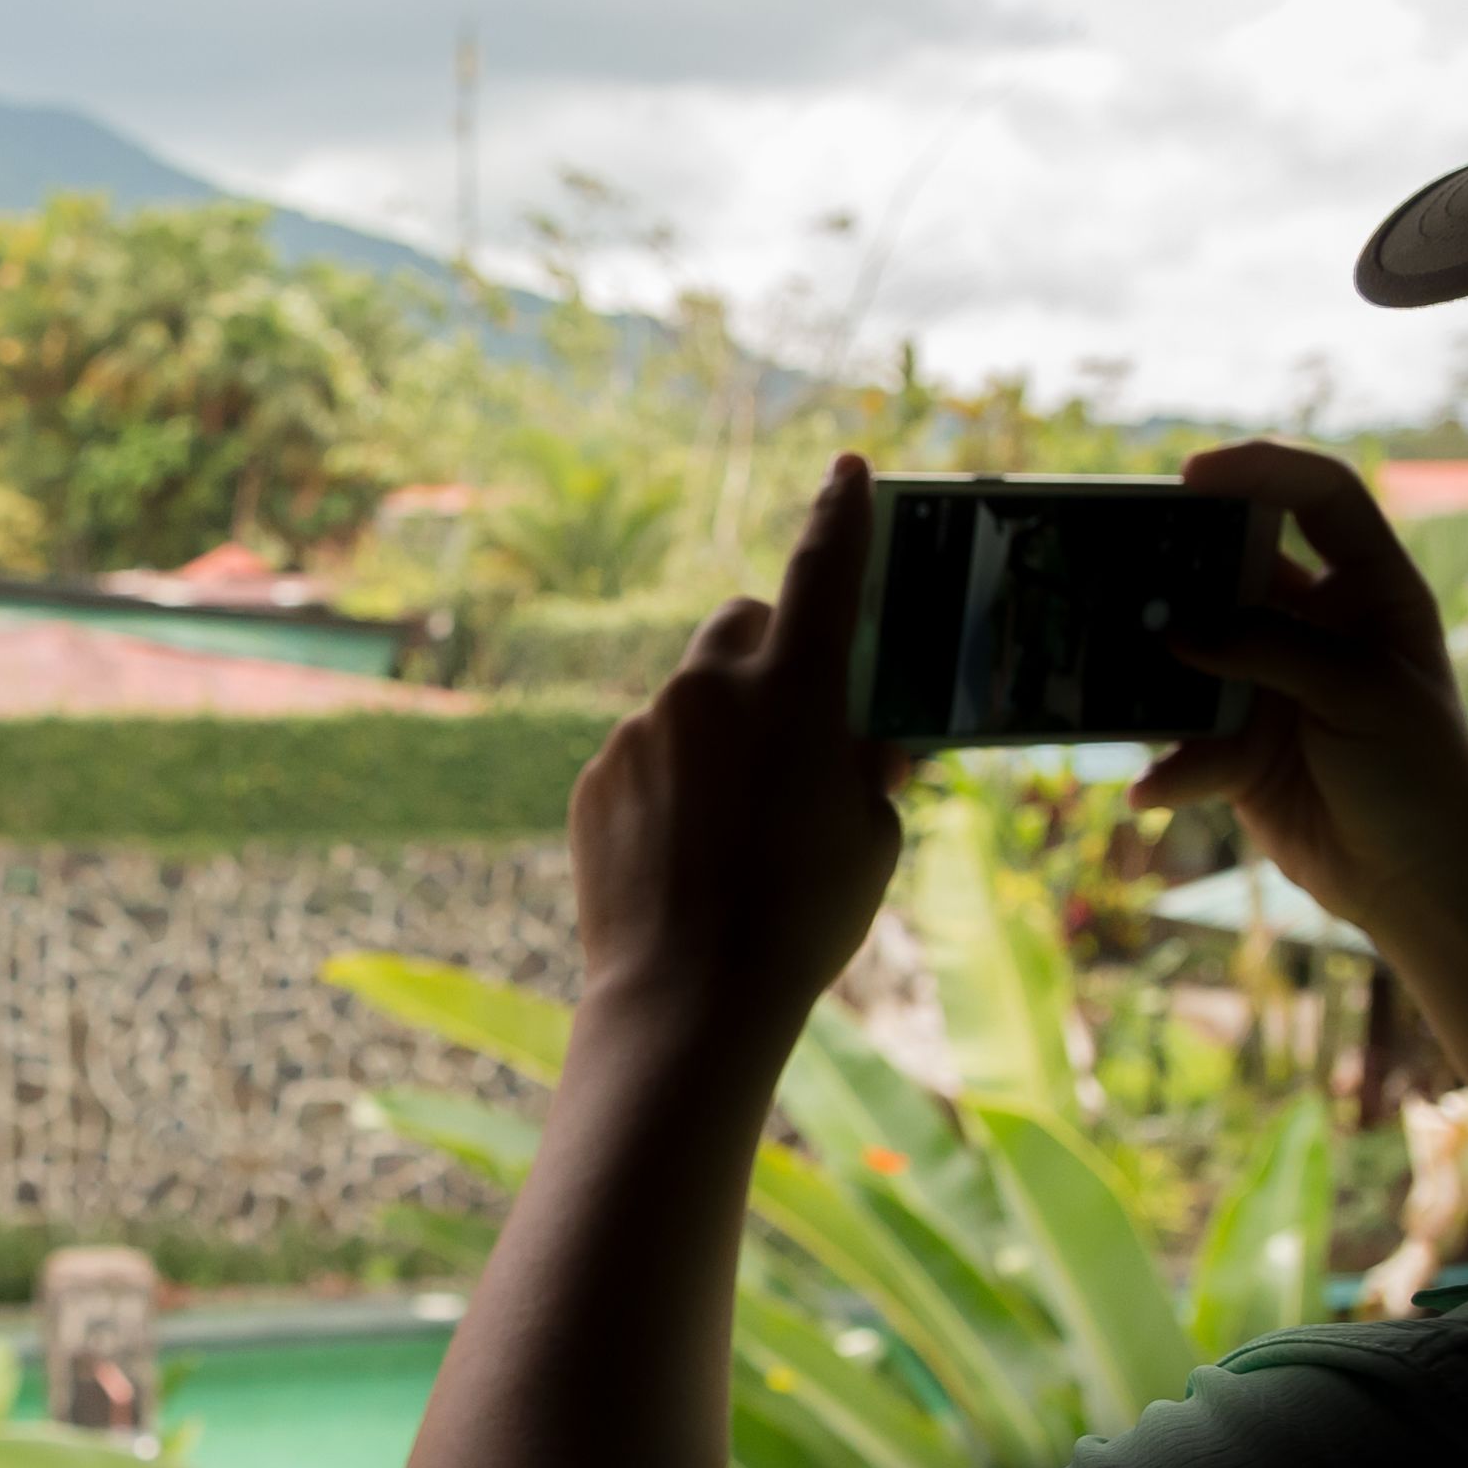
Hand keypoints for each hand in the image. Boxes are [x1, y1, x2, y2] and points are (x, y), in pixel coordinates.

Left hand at [569, 456, 905, 1045]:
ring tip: (740, 828)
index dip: (839, 516)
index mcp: (796, 692)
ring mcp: (641, 732)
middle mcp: (708, 691)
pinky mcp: (595, 778)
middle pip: (740, 623)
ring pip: (689, 702)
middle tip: (798, 710)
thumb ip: (866, 769)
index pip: (823, 572)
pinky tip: (688, 856)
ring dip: (719, 734)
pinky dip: (672, 783)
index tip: (846, 470)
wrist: (686, 997)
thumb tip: (861, 744)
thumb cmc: (802, 919)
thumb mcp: (872, 839)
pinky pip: (646, 756)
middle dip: (770, 646)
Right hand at [1134, 442, 1467, 941]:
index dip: (1262, 471)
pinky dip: (1166, 766)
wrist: (1415, 881)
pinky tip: (1153, 789)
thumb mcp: (1356, 691)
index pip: (1322, 498)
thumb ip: (1267, 647)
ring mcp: (1270, 685)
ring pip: (1192, 651)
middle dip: (1177, 569)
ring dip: (1154, 667)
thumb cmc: (1417, 771)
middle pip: (1233, 568)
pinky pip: (1183, 740)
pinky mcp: (1237, 747)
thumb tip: (1173, 628)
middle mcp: (1316, 627)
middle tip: (1120, 567)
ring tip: (1111, 670)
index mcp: (1371, 590)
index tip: (1192, 476)